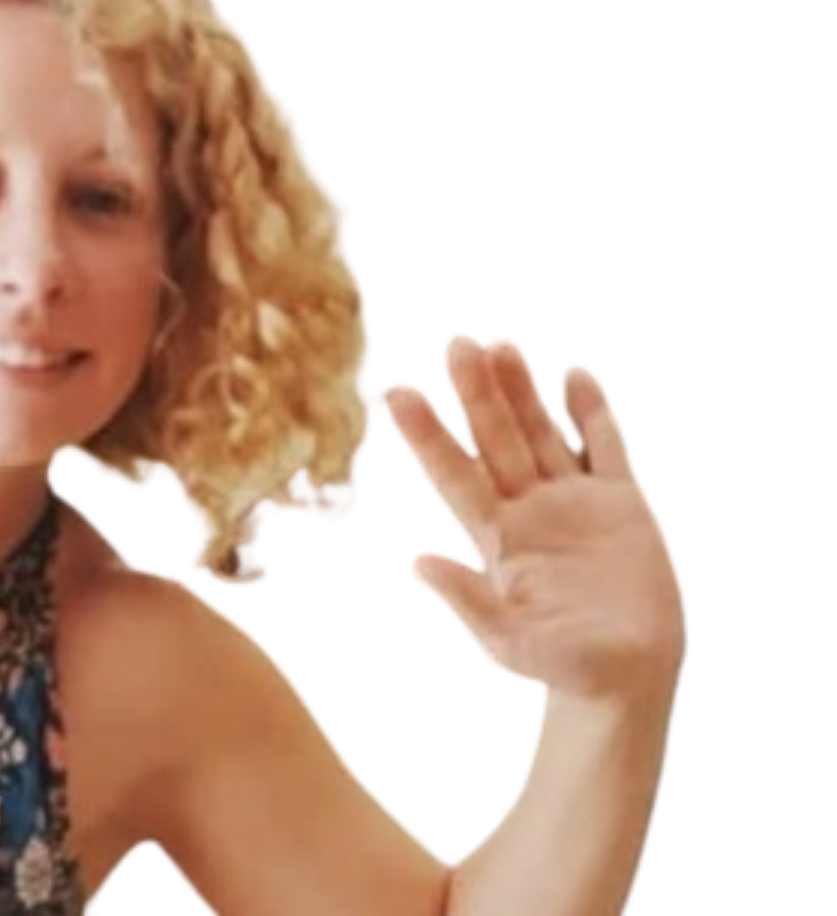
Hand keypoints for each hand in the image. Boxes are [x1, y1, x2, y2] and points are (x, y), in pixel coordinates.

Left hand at [376, 335, 687, 701]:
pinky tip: (576, 375)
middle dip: (476, 394)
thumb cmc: (561, 667)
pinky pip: (607, 446)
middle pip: (496, 440)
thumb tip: (417, 563)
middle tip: (456, 345)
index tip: (398, 394)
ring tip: (500, 346)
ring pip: (542, 432)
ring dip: (522, 391)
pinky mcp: (623, 502)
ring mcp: (574, 499)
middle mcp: (528, 508)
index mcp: (496, 538)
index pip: (454, 476)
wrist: (627, 679)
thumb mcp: (509, 642)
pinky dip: (594, 411)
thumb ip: (468, 603)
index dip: (428, 436)